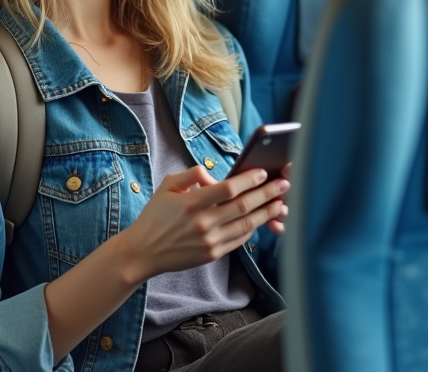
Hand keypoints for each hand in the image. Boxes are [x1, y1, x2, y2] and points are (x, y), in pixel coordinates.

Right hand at [113, 165, 289, 282]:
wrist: (144, 252)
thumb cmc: (155, 216)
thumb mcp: (167, 186)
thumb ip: (191, 175)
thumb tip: (213, 175)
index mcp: (191, 203)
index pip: (228, 188)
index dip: (248, 179)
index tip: (263, 172)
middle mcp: (203, 223)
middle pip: (243, 206)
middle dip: (267, 193)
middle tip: (284, 184)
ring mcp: (209, 241)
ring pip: (246, 225)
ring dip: (267, 213)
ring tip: (281, 203)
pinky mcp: (213, 254)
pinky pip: (240, 240)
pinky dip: (253, 228)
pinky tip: (262, 219)